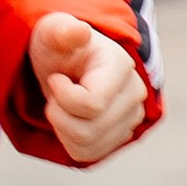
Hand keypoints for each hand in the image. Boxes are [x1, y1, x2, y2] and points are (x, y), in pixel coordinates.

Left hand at [29, 11, 147, 164]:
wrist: (66, 62)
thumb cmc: (58, 46)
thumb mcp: (52, 33)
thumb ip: (61, 32)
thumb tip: (79, 31)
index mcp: (121, 66)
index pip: (91, 105)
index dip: (62, 97)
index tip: (55, 78)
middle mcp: (135, 93)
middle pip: (87, 130)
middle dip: (58, 113)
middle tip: (56, 92)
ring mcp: (132, 117)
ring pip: (87, 145)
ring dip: (61, 127)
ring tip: (62, 104)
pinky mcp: (122, 135)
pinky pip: (87, 154)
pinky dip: (68, 141)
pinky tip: (69, 119)